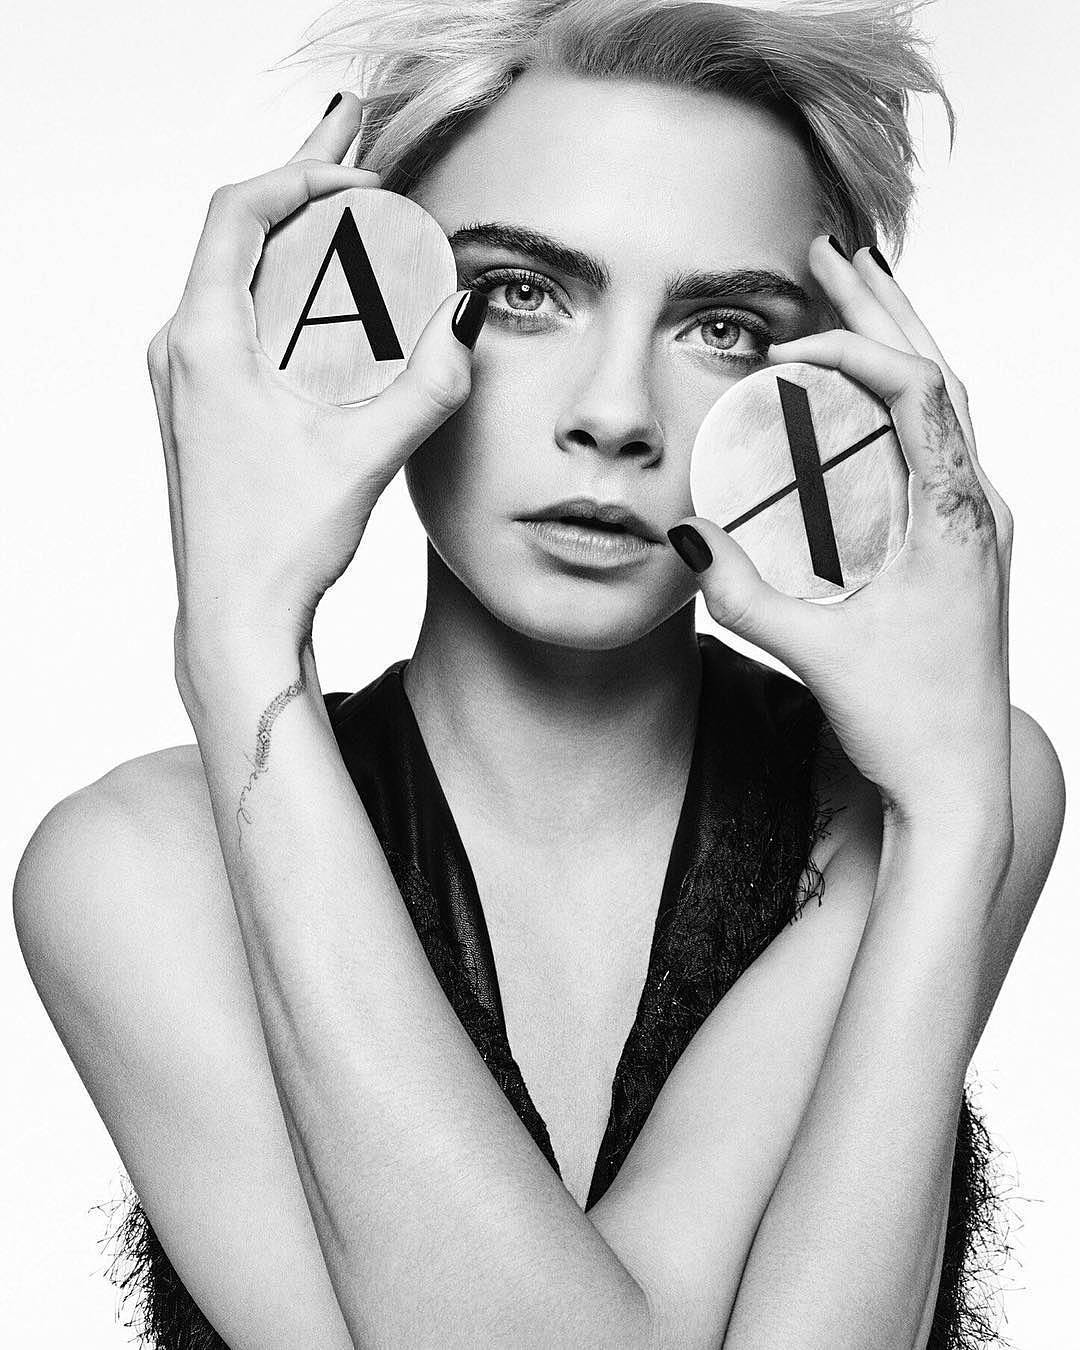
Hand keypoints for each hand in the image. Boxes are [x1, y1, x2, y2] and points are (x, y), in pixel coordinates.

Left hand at [147, 93, 485, 670]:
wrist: (234, 618)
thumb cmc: (278, 545)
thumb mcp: (366, 455)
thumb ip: (428, 382)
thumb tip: (469, 316)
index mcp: (203, 342)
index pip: (239, 211)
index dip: (302, 175)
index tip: (362, 176)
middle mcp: (181, 350)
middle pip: (238, 236)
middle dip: (304, 192)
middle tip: (356, 151)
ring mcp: (185, 381)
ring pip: (239, 280)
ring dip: (297, 245)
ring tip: (351, 217)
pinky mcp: (202, 409)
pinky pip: (242, 324)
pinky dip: (288, 297)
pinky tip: (330, 308)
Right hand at [669, 236, 1013, 824]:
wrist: (959, 781)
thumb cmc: (907, 722)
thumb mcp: (813, 652)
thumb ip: (742, 593)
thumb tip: (687, 531)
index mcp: (955, 516)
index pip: (917, 388)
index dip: (851, 347)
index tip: (785, 345)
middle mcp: (978, 507)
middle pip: (939, 372)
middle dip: (882, 306)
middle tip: (829, 251)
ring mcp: (977, 523)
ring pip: (946, 402)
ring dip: (897, 342)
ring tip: (854, 293)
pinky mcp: (962, 543)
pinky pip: (937, 443)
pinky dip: (899, 397)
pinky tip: (866, 395)